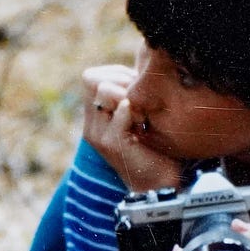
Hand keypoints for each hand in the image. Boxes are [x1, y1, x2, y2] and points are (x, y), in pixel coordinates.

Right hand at [81, 64, 179, 191]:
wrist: (159, 185)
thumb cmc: (156, 148)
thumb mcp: (140, 115)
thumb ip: (133, 94)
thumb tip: (142, 65)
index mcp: (94, 117)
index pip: (90, 76)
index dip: (115, 74)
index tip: (136, 90)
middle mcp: (91, 125)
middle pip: (91, 79)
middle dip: (120, 80)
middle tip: (140, 99)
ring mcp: (98, 135)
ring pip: (103, 89)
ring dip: (128, 93)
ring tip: (142, 111)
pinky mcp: (112, 144)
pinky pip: (120, 110)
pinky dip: (135, 110)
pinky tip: (144, 122)